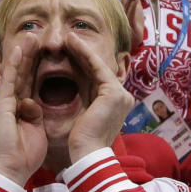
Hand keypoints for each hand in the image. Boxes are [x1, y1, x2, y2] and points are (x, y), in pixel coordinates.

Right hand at [0, 44, 46, 184]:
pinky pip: (10, 82)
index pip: (29, 84)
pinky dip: (14, 66)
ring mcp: (4, 104)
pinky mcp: (2, 106)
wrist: (11, 170)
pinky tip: (20, 52)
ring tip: (30, 37)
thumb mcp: (33, 130)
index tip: (45, 54)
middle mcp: (10, 104)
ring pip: (15, 74)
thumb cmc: (23, 156)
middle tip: (37, 38)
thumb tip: (32, 104)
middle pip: (22, 75)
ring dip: (22, 55)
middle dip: (29, 56)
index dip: (36, 68)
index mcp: (19, 110)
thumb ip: (33, 115)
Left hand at [65, 34, 134, 163]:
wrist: (87, 153)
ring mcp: (121, 94)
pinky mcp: (114, 92)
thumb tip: (75, 85)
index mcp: (116, 104)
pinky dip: (84, 53)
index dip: (82, 63)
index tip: (68, 52)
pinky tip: (72, 43)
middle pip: (98, 70)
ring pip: (98, 66)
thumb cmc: (81, 141)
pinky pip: (97, 67)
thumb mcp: (83, 114)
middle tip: (67, 39)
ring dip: (82, 49)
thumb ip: (85, 98)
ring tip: (68, 37)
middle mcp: (123, 97)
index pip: (97, 79)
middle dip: (82, 54)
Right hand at [120, 0, 144, 50]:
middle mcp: (122, 10)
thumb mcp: (135, 12)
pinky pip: (130, 13)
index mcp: (123, 6)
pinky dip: (132, 5)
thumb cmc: (133, 27)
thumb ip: (134, 2)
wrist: (132, 43)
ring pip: (127, 3)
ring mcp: (124, 17)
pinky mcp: (128, 25)